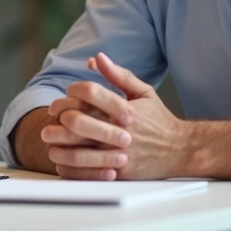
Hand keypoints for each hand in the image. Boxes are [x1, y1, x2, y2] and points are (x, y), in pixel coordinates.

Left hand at [44, 53, 186, 179]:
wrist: (180, 150)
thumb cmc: (159, 120)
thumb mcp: (143, 92)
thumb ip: (118, 75)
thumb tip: (95, 58)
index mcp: (123, 108)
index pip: (89, 92)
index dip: (72, 90)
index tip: (67, 94)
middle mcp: (118, 130)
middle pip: (77, 120)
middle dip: (58, 115)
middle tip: (51, 114)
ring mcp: (117, 153)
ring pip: (76, 148)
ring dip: (57, 141)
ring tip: (49, 136)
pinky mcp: (118, 172)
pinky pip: (85, 171)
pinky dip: (68, 166)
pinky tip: (60, 160)